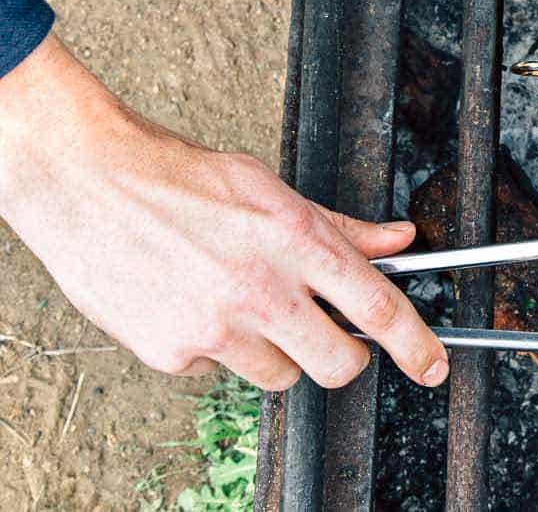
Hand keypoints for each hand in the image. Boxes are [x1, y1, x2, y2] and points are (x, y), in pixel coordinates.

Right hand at [0, 34, 447, 391]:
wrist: (88, 184)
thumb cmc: (180, 179)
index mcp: (295, 240)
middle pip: (338, 362)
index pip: (378, 305)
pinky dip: (216, 349)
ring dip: (274, 351)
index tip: (432, 366)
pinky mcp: (173, 352)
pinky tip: (194, 305)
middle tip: (328, 335)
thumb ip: (341, 226)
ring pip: (280, 375)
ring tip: (240, 302)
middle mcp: (262, 288)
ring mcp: (216, 326)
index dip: (416, 344)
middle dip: (343, 356)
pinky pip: (219, 372)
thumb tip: (400, 241)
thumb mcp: (272, 189)